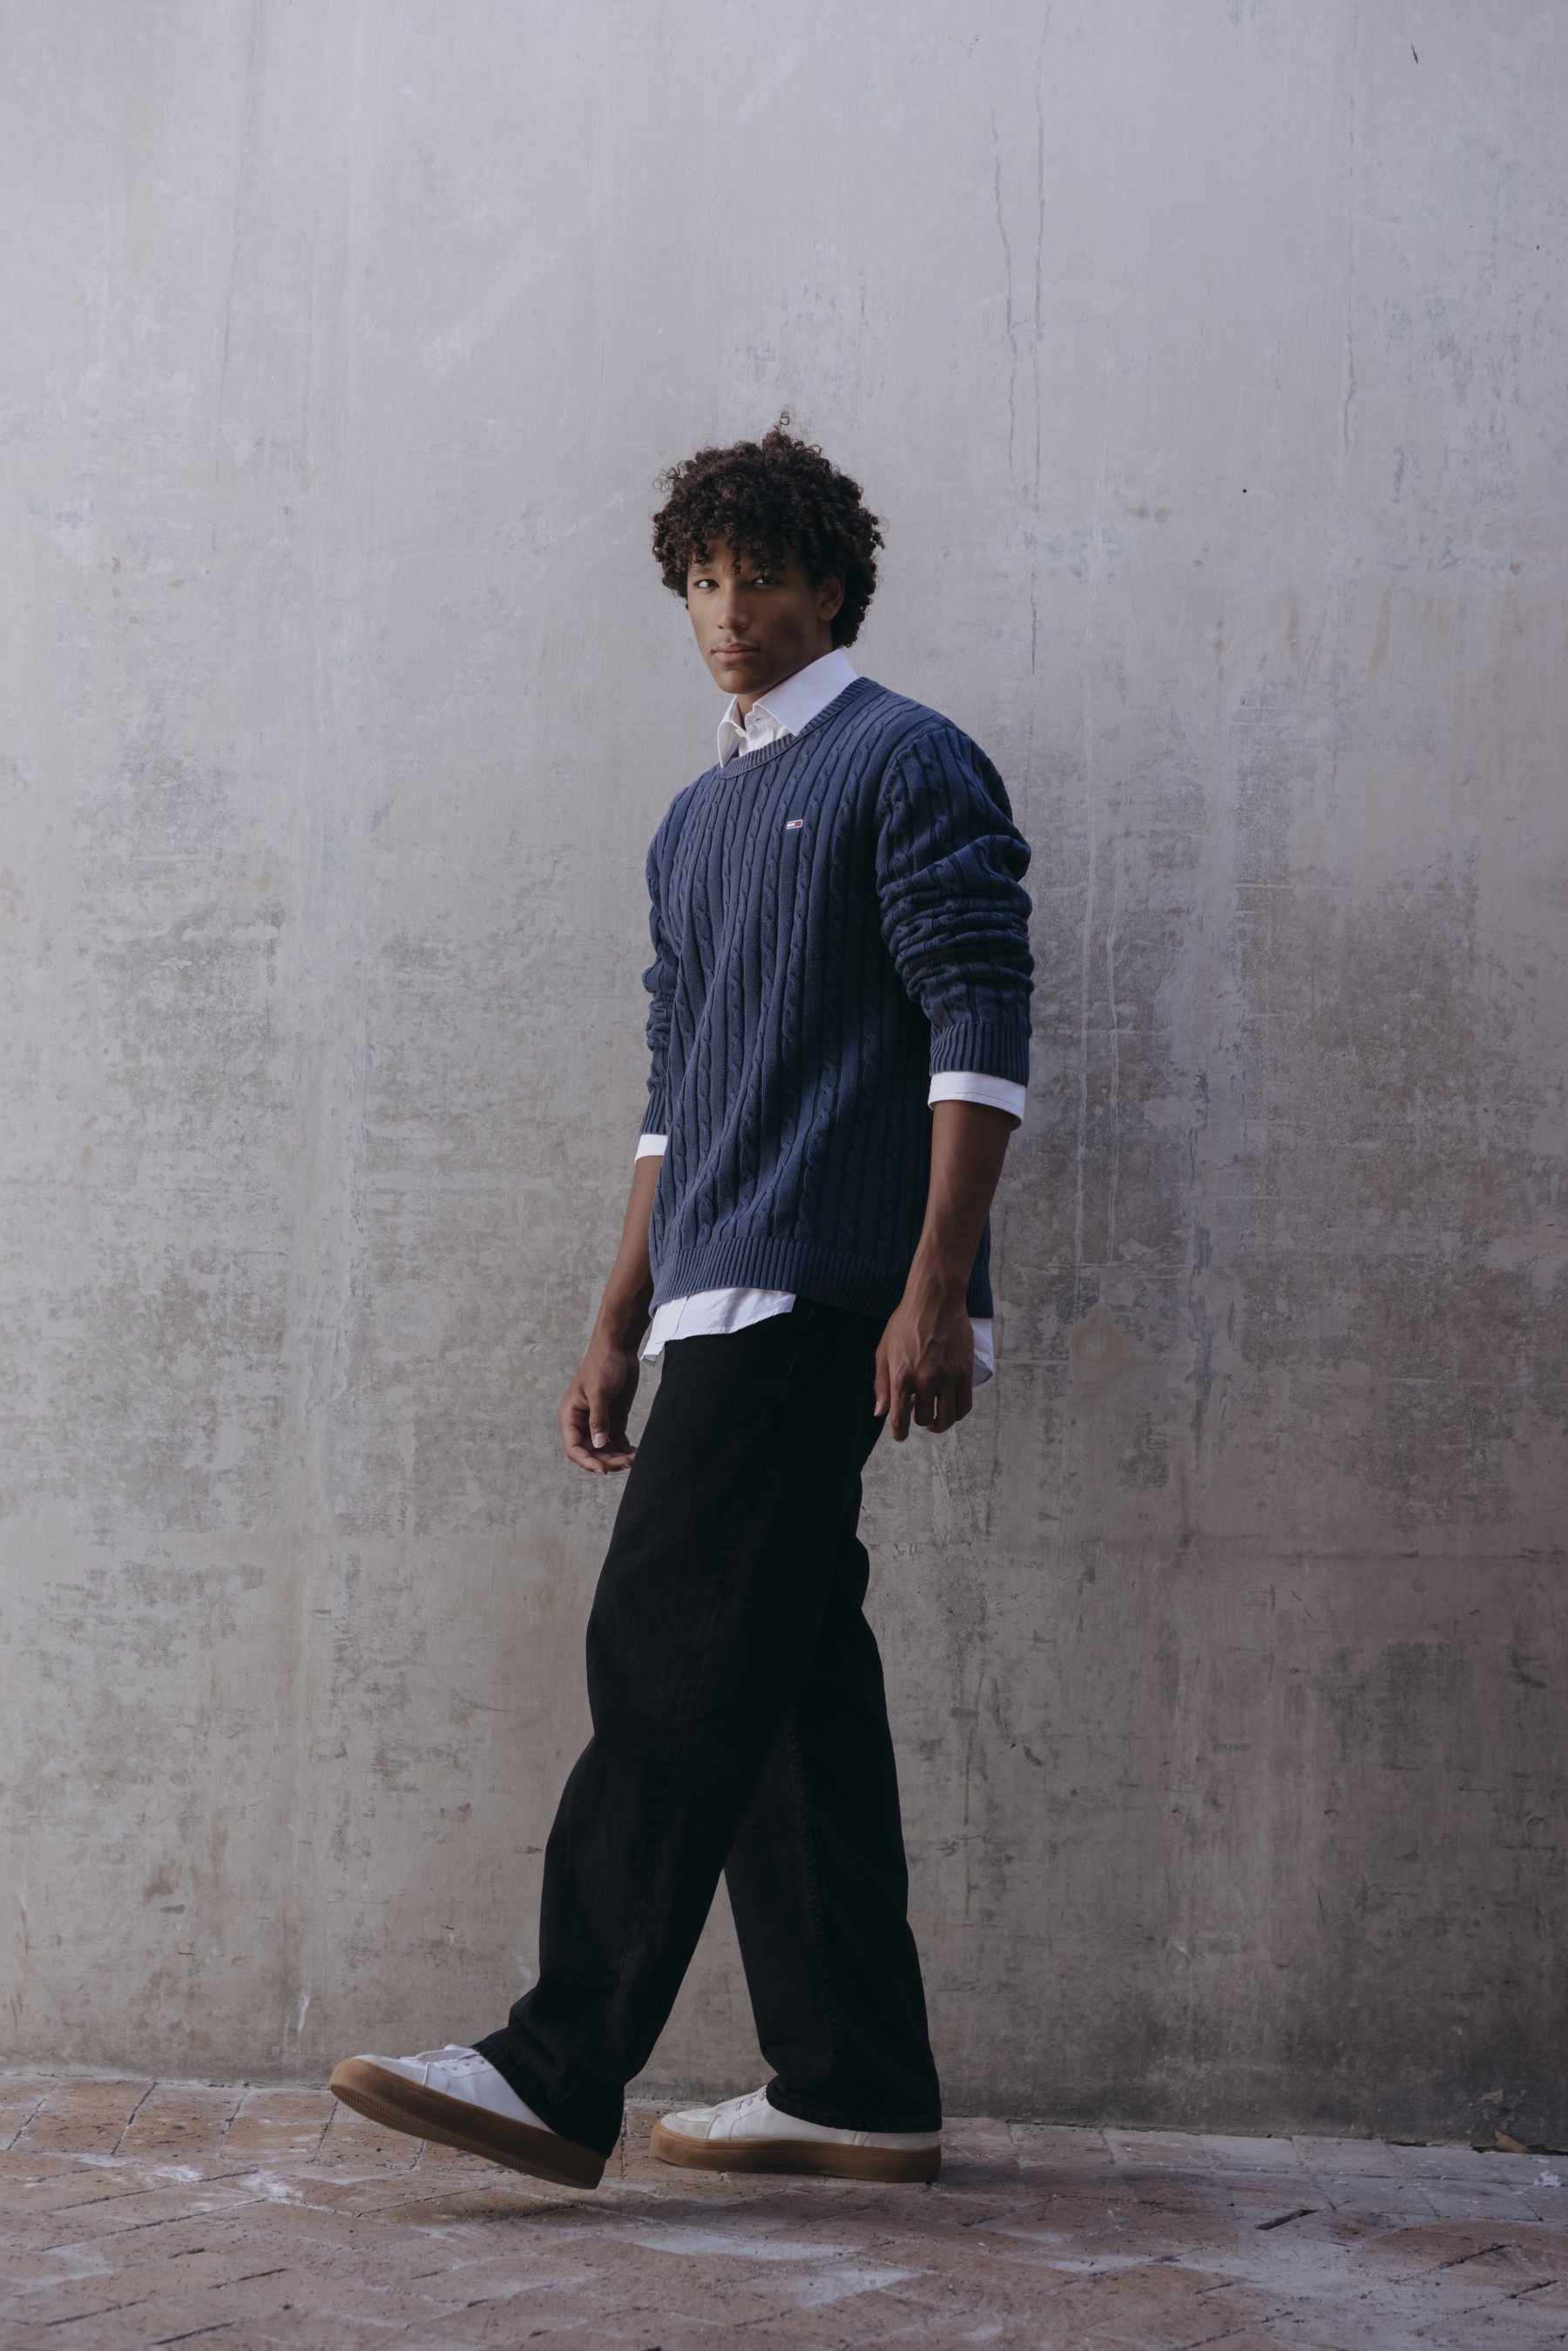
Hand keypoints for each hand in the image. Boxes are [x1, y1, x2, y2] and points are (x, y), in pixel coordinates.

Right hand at [559, 1333, 640, 1473]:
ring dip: (618, 1458)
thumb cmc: (602, 1364)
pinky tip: (637, 1453)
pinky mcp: (614, 1420)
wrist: (619, 1348)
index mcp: (570, 1416)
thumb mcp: (599, 1392)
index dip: (587, 1462)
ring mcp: (599, 1422)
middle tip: (627, 1463)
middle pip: (591, 1452)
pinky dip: (625, 1450)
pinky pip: (617, 1442)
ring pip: (605, 1450)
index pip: (574, 1448)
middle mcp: (583, 1423)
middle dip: (607, 1461)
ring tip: (635, 1459)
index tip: (604, 1470)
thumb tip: (598, 1446)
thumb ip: (598, 1419)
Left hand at [874, 1276, 974, 1439]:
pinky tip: (951, 1410)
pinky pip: (964, 1405)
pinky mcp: (965, 1372)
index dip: (899, 1433)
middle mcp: (925, 1379)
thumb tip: (880, 1413)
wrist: (935, 1300)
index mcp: (901, 1375)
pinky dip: (957, 1414)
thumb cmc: (905, 1322)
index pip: (900, 1418)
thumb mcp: (884, 1351)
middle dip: (919, 1422)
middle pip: (924, 1419)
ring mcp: (948, 1376)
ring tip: (935, 1420)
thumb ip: (881, 1384)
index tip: (900, 1437)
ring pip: (947, 1417)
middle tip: (918, 1414)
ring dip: (939, 1424)